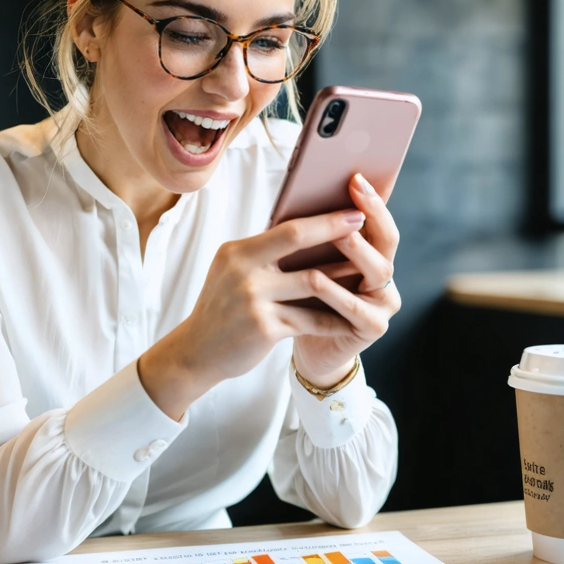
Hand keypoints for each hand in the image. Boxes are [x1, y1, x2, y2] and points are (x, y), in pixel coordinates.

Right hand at [138, 206, 373, 419]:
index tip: (351, 211)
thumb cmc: (224, 309)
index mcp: (237, 252)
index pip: (285, 227)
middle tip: (364, 226)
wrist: (197, 351)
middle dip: (335, 231)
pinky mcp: (263, 327)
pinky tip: (349, 319)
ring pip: (311, 282)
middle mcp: (242, 270)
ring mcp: (252, 299)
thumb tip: (309, 230)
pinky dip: (332, 319)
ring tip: (366, 276)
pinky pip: (309, 320)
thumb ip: (265, 254)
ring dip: (342, 278)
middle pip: (297, 240)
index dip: (321, 218)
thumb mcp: (233, 272)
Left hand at [291, 174, 400, 387]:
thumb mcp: (306, 261)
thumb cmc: (303, 298)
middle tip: (354, 194)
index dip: (371, 198)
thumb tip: (298, 193)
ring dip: (356, 250)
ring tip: (339, 233)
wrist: (304, 345)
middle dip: (371, 214)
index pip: (378, 220)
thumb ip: (312, 236)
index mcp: (371, 254)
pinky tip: (318, 279)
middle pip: (387, 240)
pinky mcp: (374, 327)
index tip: (355, 175)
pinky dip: (336, 292)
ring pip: (377, 271)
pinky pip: (355, 307)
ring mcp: (383, 303)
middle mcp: (384, 276)